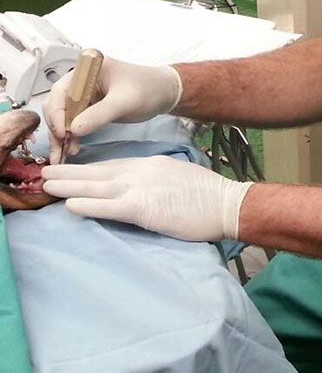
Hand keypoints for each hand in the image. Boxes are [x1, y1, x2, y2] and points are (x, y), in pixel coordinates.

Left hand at [42, 156, 252, 241]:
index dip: (87, 169)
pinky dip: (89, 204)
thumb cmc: (206, 194)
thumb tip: (141, 188)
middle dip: (70, 172)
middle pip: (98, 171)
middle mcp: (141, 171)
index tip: (68, 169)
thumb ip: (155, 179)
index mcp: (150, 164)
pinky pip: (110, 206)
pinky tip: (70, 205)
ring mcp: (142, 188)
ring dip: (69, 185)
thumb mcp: (177, 176)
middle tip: (45, 171)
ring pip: (98, 185)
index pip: (112, 165)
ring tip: (47, 185)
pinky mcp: (145, 208)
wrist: (225, 202)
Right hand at [43, 57, 182, 162]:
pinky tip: (73, 149)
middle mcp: (81, 80)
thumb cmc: (148, 89)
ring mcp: (84, 94)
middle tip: (60, 149)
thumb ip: (100, 114)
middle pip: (57, 105)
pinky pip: (73, 122)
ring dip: (61, 136)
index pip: (61, 91)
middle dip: (57, 128)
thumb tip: (73, 130)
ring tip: (64, 155)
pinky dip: (70, 136)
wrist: (164, 93)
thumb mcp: (125, 101)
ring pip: (63, 116)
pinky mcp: (89, 107)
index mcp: (88, 69)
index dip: (57, 113)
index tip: (63, 132)